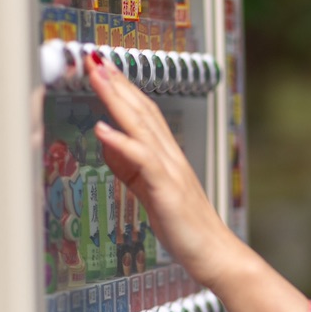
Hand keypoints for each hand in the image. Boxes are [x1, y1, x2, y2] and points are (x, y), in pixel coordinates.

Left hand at [87, 54, 231, 285]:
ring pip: (140, 126)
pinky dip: (121, 141)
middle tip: (96, 58)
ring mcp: (170, 170)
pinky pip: (142, 160)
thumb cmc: (185, 228)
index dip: (123, 89)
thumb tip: (109, 143)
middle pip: (141, 110)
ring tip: (98, 76)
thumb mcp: (150, 193)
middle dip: (117, 82)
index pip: (143, 114)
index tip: (104, 69)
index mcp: (167, 157)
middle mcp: (170, 156)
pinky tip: (103, 128)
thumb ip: (130, 168)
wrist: (214, 253)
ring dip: (117, 99)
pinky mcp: (167, 188)